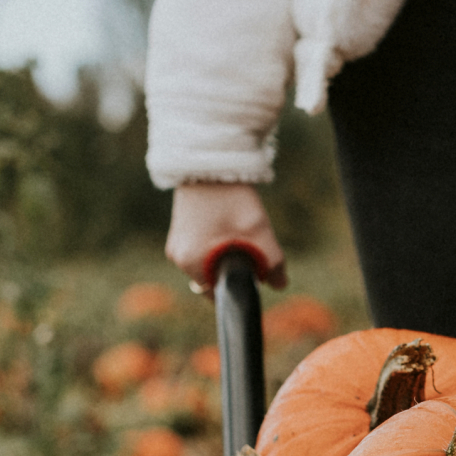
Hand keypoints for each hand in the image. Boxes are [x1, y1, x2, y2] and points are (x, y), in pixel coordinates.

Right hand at [167, 183, 287, 291]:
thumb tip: (279, 284)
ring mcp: (176, 245)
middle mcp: (178, 258)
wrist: (209, 161)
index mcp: (192, 263)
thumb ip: (272, 263)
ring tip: (236, 229)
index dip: (239, 286)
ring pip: (208, 262)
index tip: (253, 272)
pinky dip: (216, 243)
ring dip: (225, 254)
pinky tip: (225, 222)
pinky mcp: (179, 232)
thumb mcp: (259, 231)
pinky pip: (201, 249)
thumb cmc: (232, 198)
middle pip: (213, 278)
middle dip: (233, 268)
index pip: (217, 294)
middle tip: (249, 245)